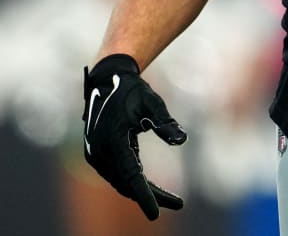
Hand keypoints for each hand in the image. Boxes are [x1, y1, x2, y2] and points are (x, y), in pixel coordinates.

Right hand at [82, 54, 186, 219]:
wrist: (107, 81)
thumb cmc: (132, 90)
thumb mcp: (152, 102)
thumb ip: (165, 121)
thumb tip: (182, 140)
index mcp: (111, 139)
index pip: (129, 175)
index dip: (144, 196)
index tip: (156, 214)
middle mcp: (100, 152)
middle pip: (127, 183)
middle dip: (151, 196)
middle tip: (178, 204)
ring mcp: (97, 155)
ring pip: (122, 181)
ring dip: (144, 191)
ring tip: (172, 200)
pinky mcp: (100, 155)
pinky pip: (119, 174)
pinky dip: (135, 182)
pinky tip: (152, 188)